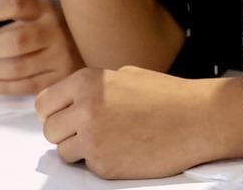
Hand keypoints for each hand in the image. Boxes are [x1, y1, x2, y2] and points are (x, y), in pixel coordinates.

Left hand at [0, 0, 83, 94]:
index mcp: (46, 8)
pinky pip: (29, 86)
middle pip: (14, 41)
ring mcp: (61, 57)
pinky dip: (5, 87)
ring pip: (18, 67)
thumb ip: (17, 23)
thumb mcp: (43, 13)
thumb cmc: (61, 27)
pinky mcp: (63, 79)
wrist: (101, 44)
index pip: (13, 5)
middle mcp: (55, 31)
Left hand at [36, 66, 233, 178]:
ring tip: (105, 142)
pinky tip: (122, 151)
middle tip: (84, 133)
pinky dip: (100, 162)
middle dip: (64, 132)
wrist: (198, 119)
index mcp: (85, 82)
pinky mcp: (106, 165)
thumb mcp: (120, 76)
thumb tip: (68, 100)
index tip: (63, 118)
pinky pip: (88, 167)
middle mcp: (84, 108)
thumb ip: (90, 87)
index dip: (52, 113)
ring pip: (63, 151)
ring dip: (78, 150)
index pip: (43, 103)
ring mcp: (93, 138)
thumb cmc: (165, 96)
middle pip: (49, 129)